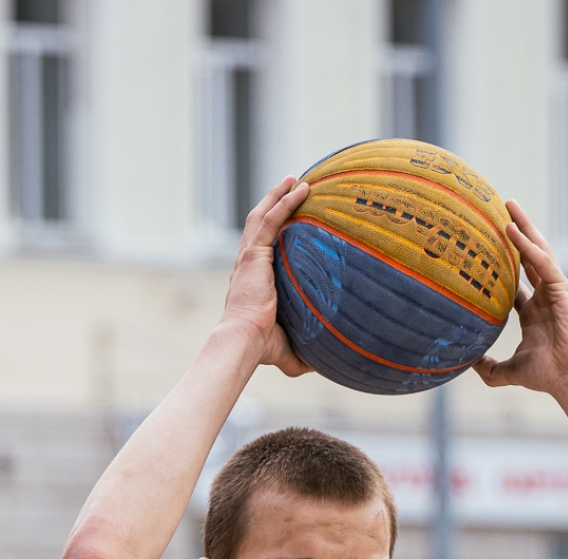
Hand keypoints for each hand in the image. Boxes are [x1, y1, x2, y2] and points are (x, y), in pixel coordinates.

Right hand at [218, 178, 313, 376]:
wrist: (244, 341)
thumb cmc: (260, 348)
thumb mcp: (288, 350)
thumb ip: (303, 355)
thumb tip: (323, 368)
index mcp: (253, 282)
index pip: (263, 249)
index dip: (274, 232)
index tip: (290, 221)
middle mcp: (248, 265)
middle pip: (260, 225)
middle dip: (274, 204)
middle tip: (292, 188)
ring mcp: (249, 258)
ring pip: (262, 216)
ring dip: (277, 195)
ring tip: (294, 180)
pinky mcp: (253, 255)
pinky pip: (269, 220)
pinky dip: (283, 202)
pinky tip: (298, 188)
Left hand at [472, 201, 567, 402]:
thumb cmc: (547, 375)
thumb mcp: (508, 371)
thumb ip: (488, 367)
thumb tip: (466, 363)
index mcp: (534, 311)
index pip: (517, 280)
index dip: (504, 263)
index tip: (488, 247)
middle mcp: (546, 296)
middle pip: (528, 257)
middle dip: (517, 233)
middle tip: (502, 210)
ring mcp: (556, 290)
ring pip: (538, 251)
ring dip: (524, 227)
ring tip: (510, 206)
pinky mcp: (562, 289)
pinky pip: (542, 261)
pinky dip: (527, 246)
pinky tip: (513, 230)